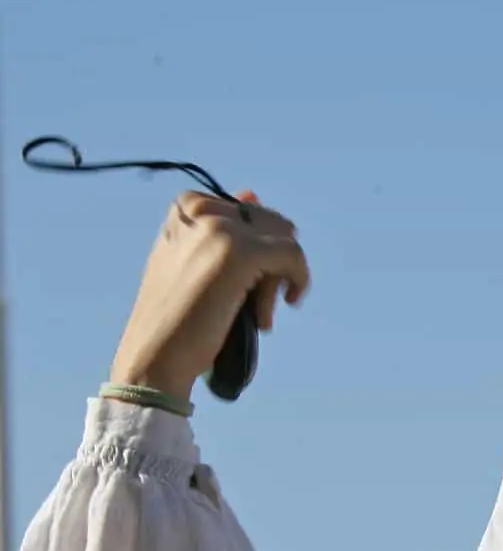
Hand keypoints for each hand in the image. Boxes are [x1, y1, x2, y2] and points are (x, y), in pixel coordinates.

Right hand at [109, 192, 310, 401]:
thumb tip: (252, 194)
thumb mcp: (195, 263)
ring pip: (284, 239)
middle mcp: (201, 210)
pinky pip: (293, 255)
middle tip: (257, 303)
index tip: (246, 279)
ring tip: (259, 314)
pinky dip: (298, 280)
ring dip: (279, 278)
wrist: (155, 356)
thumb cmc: (177, 318)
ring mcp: (219, 229)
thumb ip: (223, 230)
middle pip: (272, 223)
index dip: (258, 246)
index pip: (251, 211)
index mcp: (187, 208)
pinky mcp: (239, 253)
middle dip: (273, 262)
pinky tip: (287, 304)